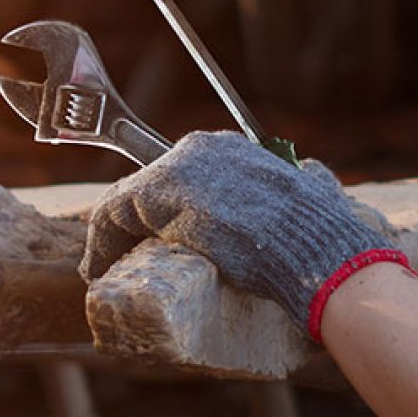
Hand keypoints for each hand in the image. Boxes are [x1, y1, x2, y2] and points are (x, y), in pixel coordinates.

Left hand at [81, 131, 399, 334]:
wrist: (318, 253)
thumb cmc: (322, 236)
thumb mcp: (312, 189)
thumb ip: (302, 178)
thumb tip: (311, 176)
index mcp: (230, 149)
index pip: (174, 175)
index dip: (153, 209)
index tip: (147, 237)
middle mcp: (199, 148)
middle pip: (145, 186)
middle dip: (129, 224)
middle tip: (121, 257)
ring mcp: (178, 170)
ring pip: (124, 200)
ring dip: (108, 236)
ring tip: (102, 268)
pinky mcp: (162, 197)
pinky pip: (113, 214)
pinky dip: (99, 243)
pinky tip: (96, 268)